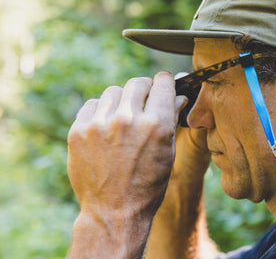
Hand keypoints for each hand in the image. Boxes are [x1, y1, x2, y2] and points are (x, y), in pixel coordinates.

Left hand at [67, 72, 185, 257]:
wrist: (113, 212)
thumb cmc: (148, 185)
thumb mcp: (168, 153)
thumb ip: (171, 119)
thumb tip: (178, 96)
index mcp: (156, 124)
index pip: (162, 83)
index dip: (165, 82)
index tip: (162, 85)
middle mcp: (128, 119)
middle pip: (137, 83)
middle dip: (144, 90)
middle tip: (143, 102)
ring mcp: (100, 124)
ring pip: (114, 92)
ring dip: (121, 101)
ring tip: (123, 120)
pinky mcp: (78, 131)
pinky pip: (92, 104)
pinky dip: (101, 111)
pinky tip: (106, 128)